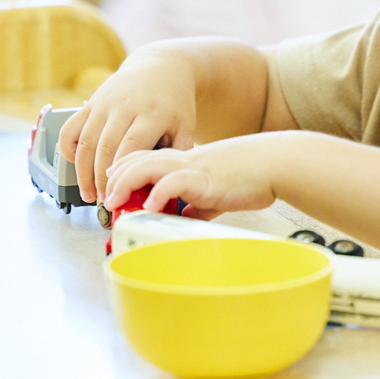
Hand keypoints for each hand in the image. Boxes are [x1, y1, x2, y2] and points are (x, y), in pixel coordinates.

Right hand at [57, 46, 197, 204]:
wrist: (160, 67)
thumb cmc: (174, 102)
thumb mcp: (185, 124)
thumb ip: (179, 151)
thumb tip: (169, 182)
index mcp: (152, 112)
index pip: (131, 147)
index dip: (122, 174)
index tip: (120, 196)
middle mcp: (125, 105)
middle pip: (105, 147)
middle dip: (101, 180)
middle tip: (104, 202)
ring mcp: (105, 103)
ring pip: (85, 141)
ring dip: (83, 172)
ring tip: (89, 194)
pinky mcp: (91, 102)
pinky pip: (70, 128)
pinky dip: (67, 149)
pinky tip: (76, 166)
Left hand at [104, 138, 278, 219]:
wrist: (273, 164)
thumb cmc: (248, 176)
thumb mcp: (213, 192)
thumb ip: (196, 204)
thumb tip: (184, 221)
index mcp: (182, 161)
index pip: (141, 158)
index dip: (121, 172)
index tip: (111, 189)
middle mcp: (181, 161)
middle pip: (136, 160)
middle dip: (115, 179)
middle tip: (105, 199)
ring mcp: (192, 168)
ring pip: (148, 165)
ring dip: (127, 183)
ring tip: (115, 200)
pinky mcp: (205, 179)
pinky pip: (175, 182)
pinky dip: (159, 193)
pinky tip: (150, 206)